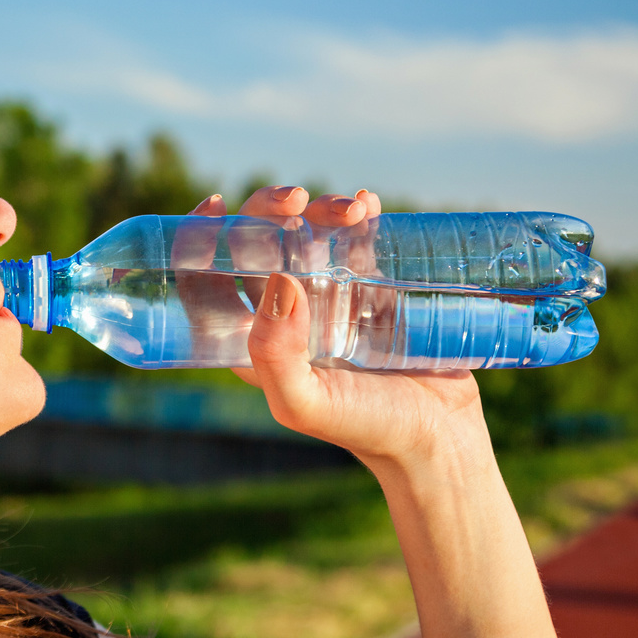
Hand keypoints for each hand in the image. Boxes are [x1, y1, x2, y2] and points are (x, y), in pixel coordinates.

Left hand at [203, 186, 487, 463]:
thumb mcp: (306, 404)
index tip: (214, 205)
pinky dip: (357, 216)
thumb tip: (276, 280)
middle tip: (294, 199)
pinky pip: (355, 241)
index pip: (206, 284)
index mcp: (251, 340)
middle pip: (256, 246)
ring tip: (350, 208)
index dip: (199, 242)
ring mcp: (327, 298)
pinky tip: (368, 207)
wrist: (438, 438)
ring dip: (319, 210)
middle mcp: (282, 315)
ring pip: (306, 235)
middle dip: (266, 212)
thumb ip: (275, 354)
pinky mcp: (371, 290)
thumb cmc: (366, 427)